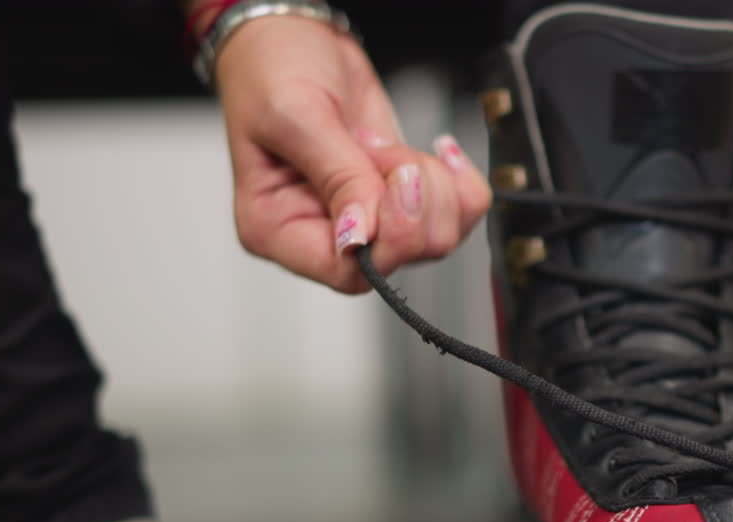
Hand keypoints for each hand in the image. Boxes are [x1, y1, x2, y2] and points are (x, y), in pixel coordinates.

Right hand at [214, 16, 491, 293]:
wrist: (295, 38)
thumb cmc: (272, 71)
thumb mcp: (296, 115)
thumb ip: (336, 176)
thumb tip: (360, 236)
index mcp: (278, 229)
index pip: (345, 272)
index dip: (386, 239)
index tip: (395, 184)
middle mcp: (324, 234)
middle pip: (400, 258)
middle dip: (411, 200)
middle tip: (383, 151)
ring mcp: (369, 220)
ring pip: (437, 238)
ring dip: (431, 183)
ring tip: (389, 146)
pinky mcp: (401, 200)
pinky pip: (458, 215)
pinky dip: (461, 182)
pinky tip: (437, 151)